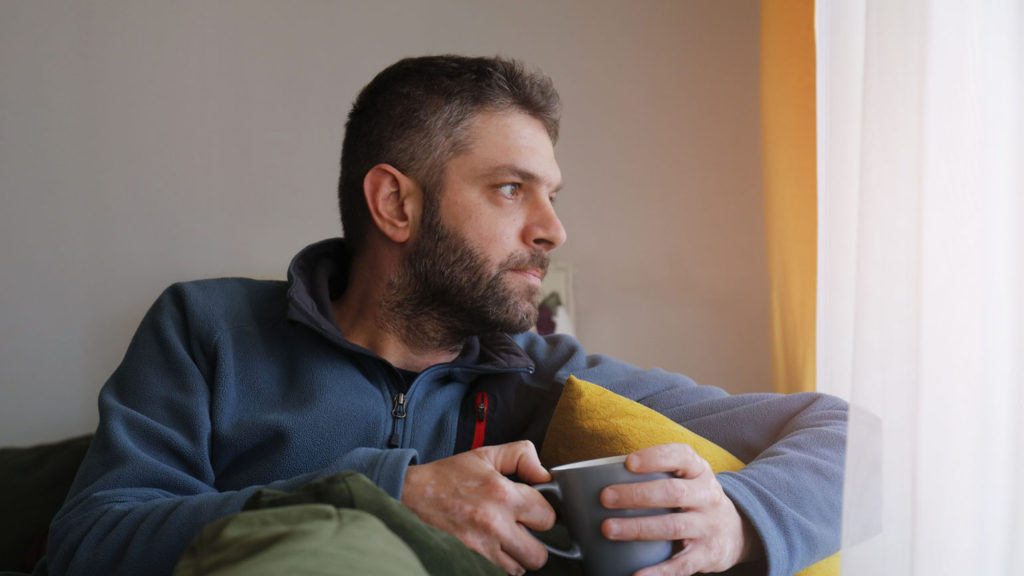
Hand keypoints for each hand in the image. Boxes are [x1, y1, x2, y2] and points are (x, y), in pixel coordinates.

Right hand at [401, 440, 555, 574]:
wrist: (411, 494)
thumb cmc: (448, 476)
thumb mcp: (486, 455)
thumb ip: (521, 456)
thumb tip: (544, 474)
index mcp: (502, 494)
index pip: (547, 517)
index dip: (541, 512)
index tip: (531, 509)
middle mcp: (494, 525)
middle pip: (538, 555)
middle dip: (535, 542)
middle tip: (523, 531)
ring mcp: (480, 548)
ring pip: (519, 569)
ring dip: (516, 556)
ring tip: (506, 540)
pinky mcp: (467, 560)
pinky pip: (497, 573)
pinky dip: (499, 565)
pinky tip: (493, 549)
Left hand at [600, 443, 761, 575]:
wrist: (737, 531)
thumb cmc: (695, 499)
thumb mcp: (687, 477)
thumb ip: (658, 473)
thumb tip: (601, 475)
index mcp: (699, 471)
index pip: (681, 456)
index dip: (655, 458)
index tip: (628, 463)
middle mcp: (707, 496)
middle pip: (672, 493)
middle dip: (636, 495)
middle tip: (605, 498)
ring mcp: (709, 526)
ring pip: (673, 526)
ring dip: (638, 528)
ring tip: (609, 529)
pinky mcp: (708, 554)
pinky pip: (682, 565)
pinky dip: (658, 571)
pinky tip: (637, 574)